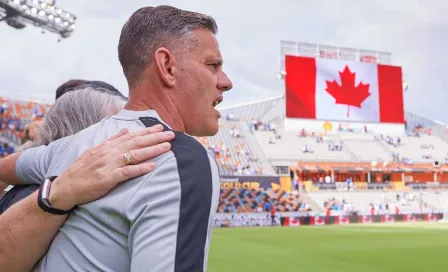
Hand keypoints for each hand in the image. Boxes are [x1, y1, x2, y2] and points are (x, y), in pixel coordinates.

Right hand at [49, 125, 174, 209]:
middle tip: (171, 134)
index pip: (131, 136)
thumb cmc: (81, 170)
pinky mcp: (107, 178)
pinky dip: (140, 169)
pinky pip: (127, 172)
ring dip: (152, 150)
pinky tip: (153, 166)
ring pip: (134, 155)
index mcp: (107, 146)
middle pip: (136, 143)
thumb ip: (111, 140)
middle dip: (155, 138)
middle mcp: (109, 153)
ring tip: (167, 147)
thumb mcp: (95, 150)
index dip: (147, 132)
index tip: (161, 127)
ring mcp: (108, 165)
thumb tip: (125, 130)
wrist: (65, 187)